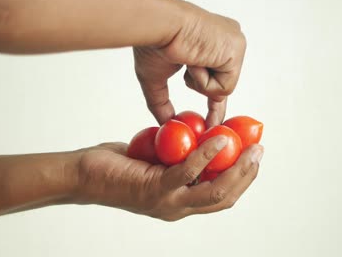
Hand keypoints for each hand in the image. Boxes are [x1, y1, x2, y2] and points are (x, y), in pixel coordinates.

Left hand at [71, 136, 262, 220]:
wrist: (82, 175)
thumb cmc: (118, 165)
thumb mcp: (155, 158)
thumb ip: (177, 153)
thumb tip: (197, 132)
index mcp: (180, 202)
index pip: (221, 195)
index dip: (242, 177)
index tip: (252, 154)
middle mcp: (177, 208)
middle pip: (225, 197)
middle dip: (247, 174)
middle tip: (259, 149)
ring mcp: (167, 203)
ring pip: (214, 191)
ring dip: (236, 169)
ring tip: (249, 146)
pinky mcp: (154, 190)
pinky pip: (188, 171)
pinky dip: (207, 154)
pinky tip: (218, 137)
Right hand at [134, 4, 246, 127]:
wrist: (159, 26)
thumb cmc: (154, 42)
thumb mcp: (155, 78)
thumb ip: (162, 102)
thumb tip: (164, 122)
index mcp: (211, 44)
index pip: (218, 77)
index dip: (213, 102)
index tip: (211, 122)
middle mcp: (226, 42)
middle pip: (224, 84)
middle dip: (214, 104)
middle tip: (209, 123)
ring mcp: (234, 45)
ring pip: (223, 88)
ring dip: (200, 84)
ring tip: (189, 62)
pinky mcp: (236, 51)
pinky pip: (225, 87)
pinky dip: (205, 82)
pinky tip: (195, 62)